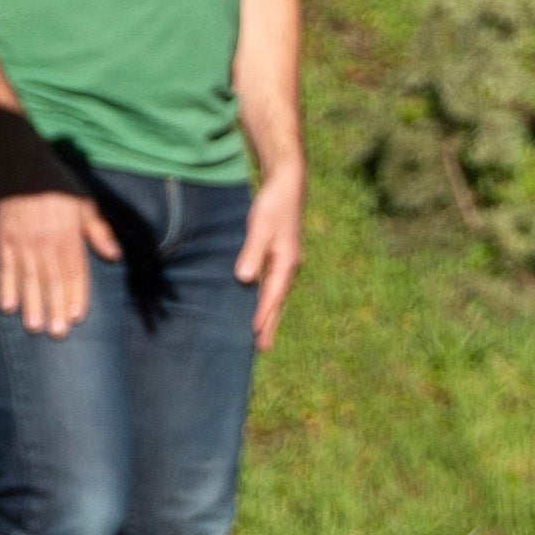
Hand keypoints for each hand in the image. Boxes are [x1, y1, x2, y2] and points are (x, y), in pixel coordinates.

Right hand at [0, 185, 117, 338]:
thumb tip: (115, 256)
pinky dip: (6, 287)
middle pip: (52, 279)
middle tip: (57, 333)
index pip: (75, 271)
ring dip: (32, 303)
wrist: (22, 164)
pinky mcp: (4, 238)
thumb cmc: (60, 186)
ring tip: (34, 327)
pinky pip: (5, 267)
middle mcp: (46, 241)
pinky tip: (8, 306)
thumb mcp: (86, 203)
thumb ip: (99, 231)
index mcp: (69, 234)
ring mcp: (23, 241)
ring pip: (29, 278)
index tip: (77, 317)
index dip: (76, 295)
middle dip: (55, 308)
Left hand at [236, 165, 304, 350]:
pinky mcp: (280, 257)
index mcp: (286, 261)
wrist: (287, 186)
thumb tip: (245, 279)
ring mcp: (286, 262)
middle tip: (263, 348)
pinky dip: (268, 299)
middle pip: (278, 300)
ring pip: (276, 294)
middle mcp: (289, 266)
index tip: (255, 332)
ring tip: (262, 334)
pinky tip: (261, 305)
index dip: (263, 313)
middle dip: (270, 323)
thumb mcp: (260, 227)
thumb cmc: (273, 205)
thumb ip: (252, 253)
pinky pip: (273, 285)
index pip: (273, 294)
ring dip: (269, 314)